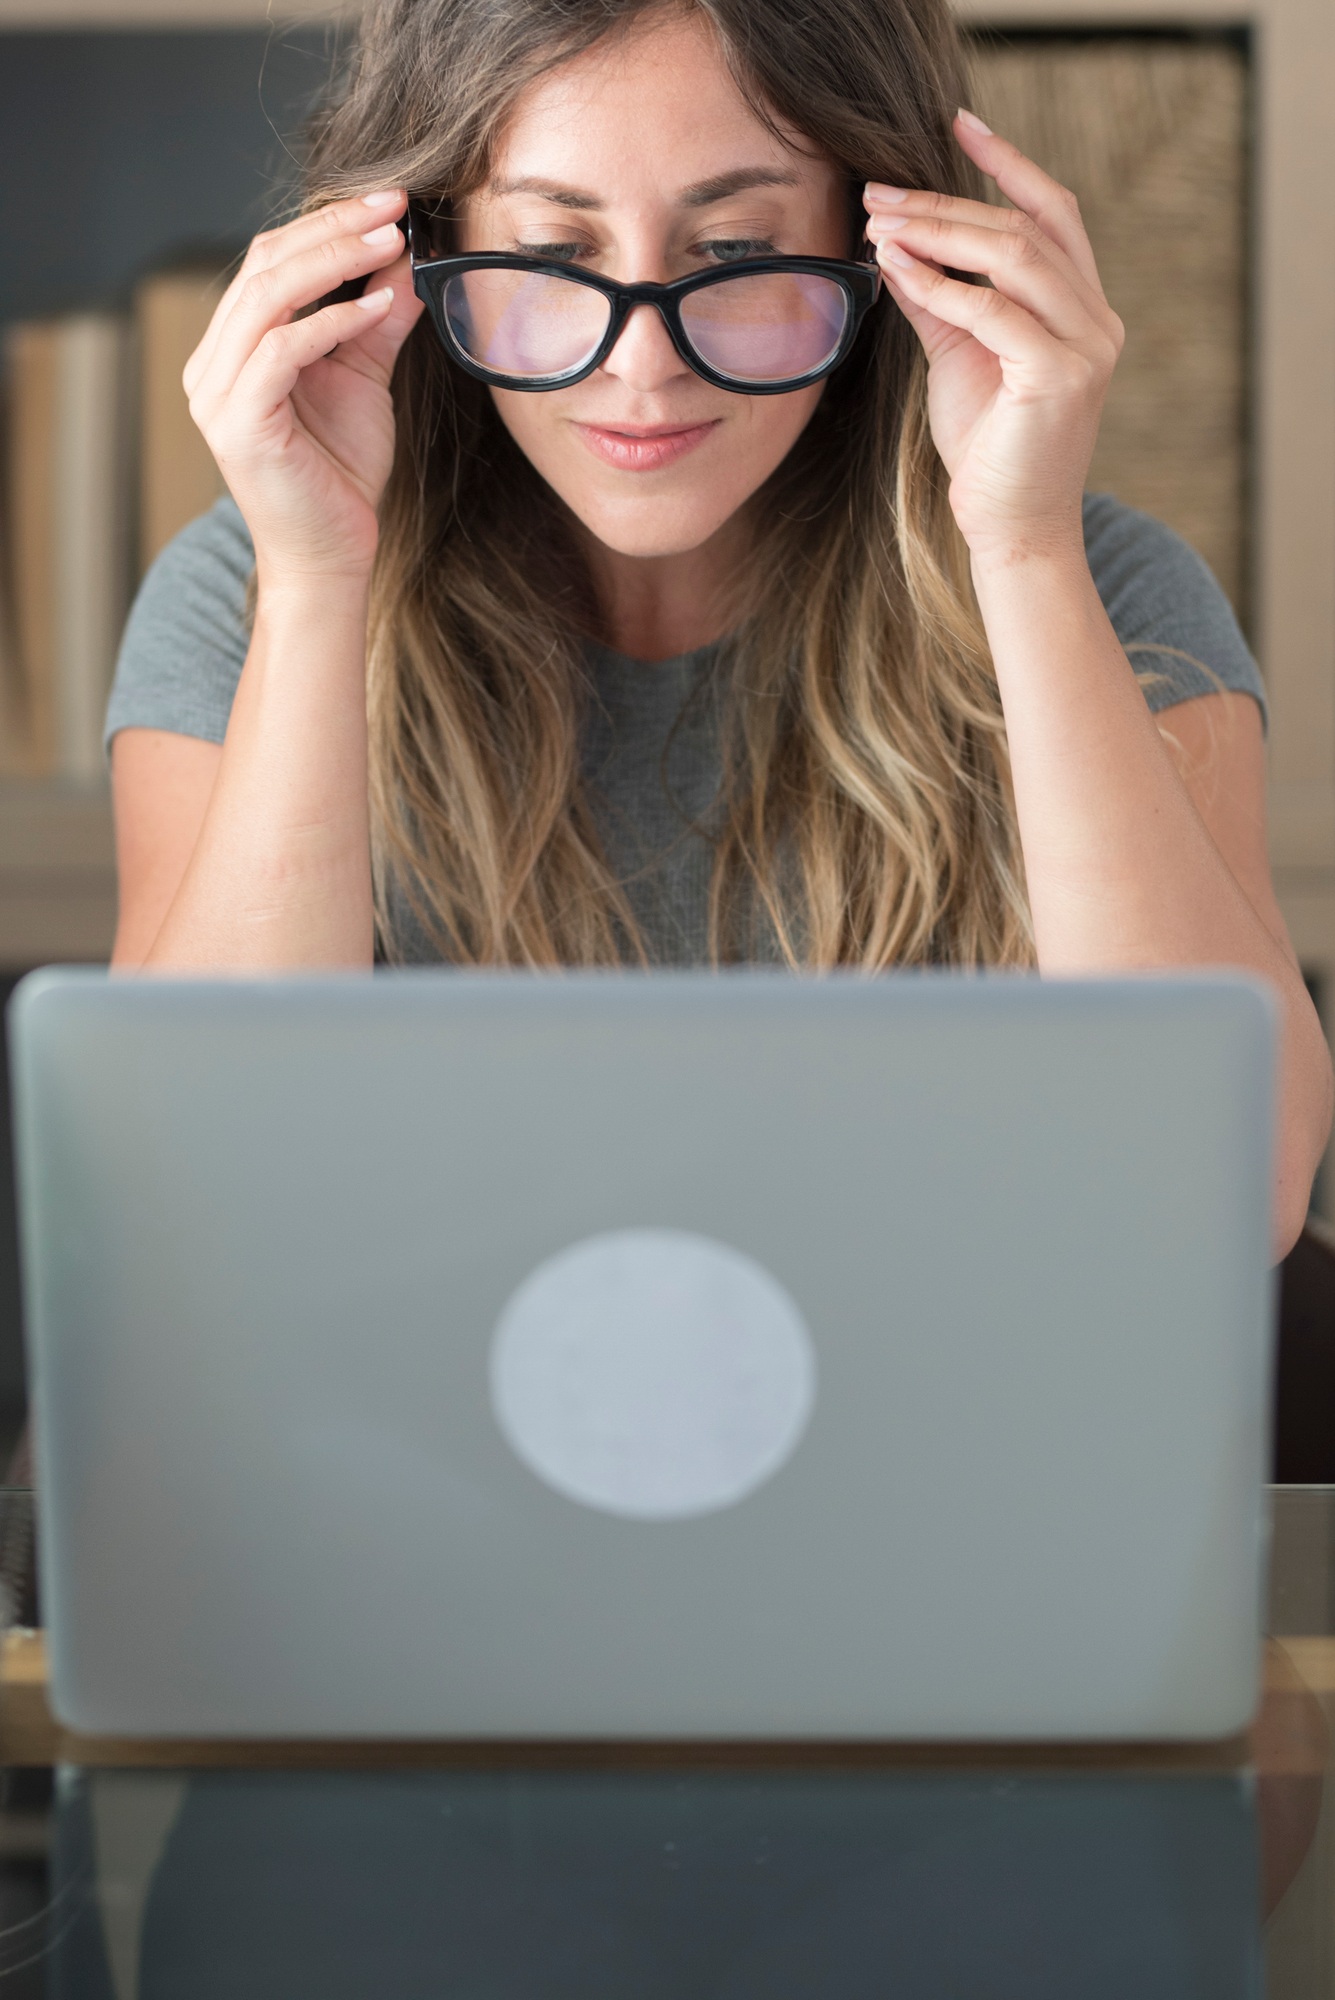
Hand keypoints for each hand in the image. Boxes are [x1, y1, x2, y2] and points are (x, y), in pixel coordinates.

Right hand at [184, 191, 423, 588]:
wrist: (330, 558)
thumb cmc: (340, 477)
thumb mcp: (364, 381)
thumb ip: (375, 322)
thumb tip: (405, 262)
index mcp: (234, 349)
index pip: (269, 262)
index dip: (326, 225)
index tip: (388, 206)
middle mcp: (213, 365)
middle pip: (264, 265)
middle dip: (333, 229)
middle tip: (393, 208)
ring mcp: (218, 393)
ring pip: (266, 296)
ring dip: (334, 262)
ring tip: (391, 245)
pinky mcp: (239, 422)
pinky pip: (282, 350)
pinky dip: (331, 321)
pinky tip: (378, 309)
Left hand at [864, 112, 1122, 565]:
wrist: (1012, 531)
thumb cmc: (988, 452)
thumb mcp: (960, 359)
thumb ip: (941, 302)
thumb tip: (898, 246)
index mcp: (1082, 309)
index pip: (1052, 213)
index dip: (1008, 164)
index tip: (958, 124)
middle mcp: (1096, 320)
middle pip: (1024, 228)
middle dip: (946, 203)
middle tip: (880, 192)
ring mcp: (1086, 347)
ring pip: (1013, 257)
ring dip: (939, 233)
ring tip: (881, 222)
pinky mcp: (1060, 376)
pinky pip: (992, 310)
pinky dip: (940, 285)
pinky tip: (898, 270)